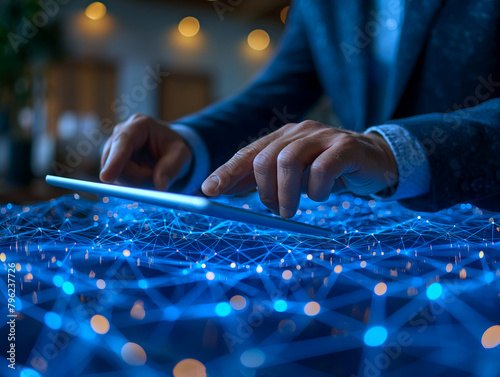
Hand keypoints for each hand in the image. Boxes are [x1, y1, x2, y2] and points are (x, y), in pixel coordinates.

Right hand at [100, 114, 191, 189]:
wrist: (168, 150)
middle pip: (117, 162)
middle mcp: (120, 133)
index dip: (115, 160)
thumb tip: (160, 185)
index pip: (123, 142)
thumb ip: (173, 168)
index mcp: (139, 125)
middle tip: (157, 174)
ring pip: (115, 174)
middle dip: (138, 177)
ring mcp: (112, 148)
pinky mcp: (109, 162)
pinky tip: (141, 174)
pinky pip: (116, 180)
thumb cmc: (174, 149)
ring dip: (136, 181)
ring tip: (151, 171)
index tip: (106, 177)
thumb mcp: (182, 155)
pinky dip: (131, 184)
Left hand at [201, 120, 397, 217]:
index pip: (249, 153)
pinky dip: (317, 188)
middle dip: (264, 191)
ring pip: (290, 161)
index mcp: (282, 138)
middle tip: (274, 210)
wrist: (374, 160)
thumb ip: (262, 180)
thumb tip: (225, 190)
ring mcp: (323, 137)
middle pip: (266, 159)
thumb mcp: (293, 175)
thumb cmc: (328, 170)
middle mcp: (299, 132)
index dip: (227, 171)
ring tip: (290, 210)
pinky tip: (320, 195)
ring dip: (286, 194)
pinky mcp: (346, 147)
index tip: (208, 191)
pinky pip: (323, 168)